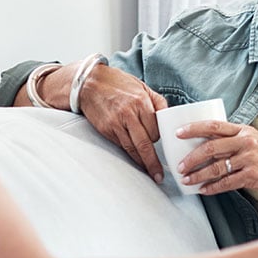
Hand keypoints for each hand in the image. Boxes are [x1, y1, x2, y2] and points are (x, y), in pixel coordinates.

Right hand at [77, 65, 168, 182]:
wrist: (89, 83)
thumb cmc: (117, 83)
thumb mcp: (142, 86)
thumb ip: (158, 102)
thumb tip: (169, 117)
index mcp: (141, 103)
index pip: (156, 130)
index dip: (159, 138)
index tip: (162, 144)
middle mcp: (128, 114)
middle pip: (145, 144)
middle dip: (153, 162)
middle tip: (159, 175)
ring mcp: (115, 124)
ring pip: (132, 149)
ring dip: (142, 163)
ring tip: (150, 173)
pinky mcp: (105, 130)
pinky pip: (120, 146)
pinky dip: (129, 154)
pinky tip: (135, 160)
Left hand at [174, 121, 257, 195]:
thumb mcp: (256, 140)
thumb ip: (235, 141)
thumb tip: (209, 148)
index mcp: (244, 130)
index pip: (213, 126)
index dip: (193, 128)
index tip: (177, 133)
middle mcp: (245, 142)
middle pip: (210, 147)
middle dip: (191, 158)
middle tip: (179, 165)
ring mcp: (249, 160)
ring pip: (216, 167)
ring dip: (197, 175)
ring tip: (186, 180)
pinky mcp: (253, 176)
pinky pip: (226, 183)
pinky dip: (212, 188)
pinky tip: (204, 191)